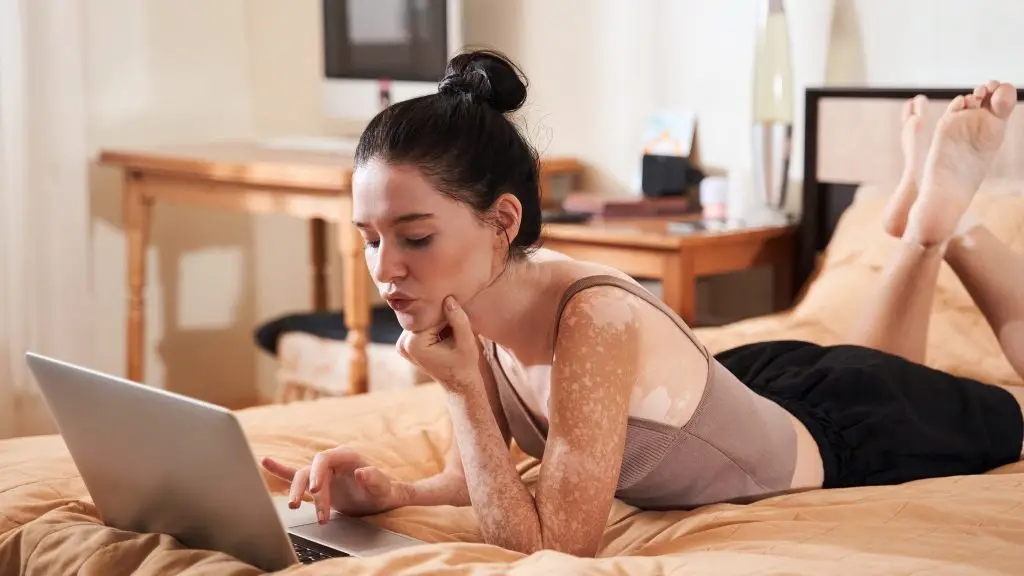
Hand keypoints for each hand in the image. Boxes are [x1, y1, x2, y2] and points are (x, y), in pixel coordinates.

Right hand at [261, 446, 406, 522]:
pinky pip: (296, 475)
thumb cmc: (383, 491)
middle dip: (305, 488)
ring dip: (297, 492)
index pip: (324, 459)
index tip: (314, 490)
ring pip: (301, 477)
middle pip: (310, 470)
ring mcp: (323, 472)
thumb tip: (361, 472)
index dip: (316, 472)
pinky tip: (266, 462)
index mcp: (346, 456)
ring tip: (295, 507)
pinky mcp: (317, 482)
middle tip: (301, 505)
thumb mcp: (383, 487)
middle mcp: (332, 461)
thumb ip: (374, 479)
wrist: (380, 499)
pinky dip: (281, 470)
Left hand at [397, 296, 479, 389]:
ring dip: (437, 319)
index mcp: (413, 344)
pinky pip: (420, 327)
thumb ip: (458, 320)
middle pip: (423, 318)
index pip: (430, 316)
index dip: (447, 312)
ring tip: (452, 322)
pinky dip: (433, 325)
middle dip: (440, 315)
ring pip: (422, 321)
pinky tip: (445, 329)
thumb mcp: (466, 342)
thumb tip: (449, 299)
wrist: (459, 384)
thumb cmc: (465, 365)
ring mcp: (401, 345)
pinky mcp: (406, 344)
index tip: (460, 307)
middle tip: (457, 311)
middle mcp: (402, 344)